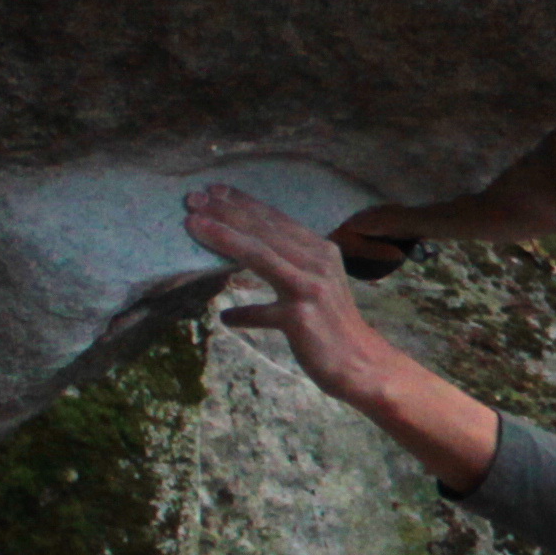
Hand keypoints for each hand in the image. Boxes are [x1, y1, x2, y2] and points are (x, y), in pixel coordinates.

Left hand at [187, 182, 503, 490]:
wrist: (362, 364)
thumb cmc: (332, 327)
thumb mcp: (312, 288)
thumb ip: (282, 271)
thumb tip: (238, 267)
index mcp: (320, 250)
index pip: (276, 219)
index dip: (243, 202)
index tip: (212, 190)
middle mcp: (317, 262)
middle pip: (264, 230)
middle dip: (226, 211)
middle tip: (193, 198)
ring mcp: (310, 288)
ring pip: (261, 255)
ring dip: (225, 237)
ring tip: (194, 225)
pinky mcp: (301, 317)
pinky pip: (264, 312)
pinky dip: (244, 313)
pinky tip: (226, 316)